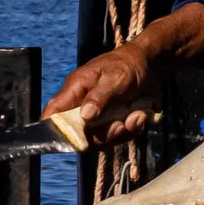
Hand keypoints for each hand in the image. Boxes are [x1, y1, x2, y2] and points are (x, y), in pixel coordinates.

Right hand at [43, 46, 157, 145]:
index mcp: (74, 90)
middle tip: (119, 126)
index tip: (73, 140)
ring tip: (135, 116)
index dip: (53, 129)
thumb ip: (99, 96)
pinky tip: (140, 115)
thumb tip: (84, 116)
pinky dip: (130, 129)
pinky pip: (117, 136)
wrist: (150, 64)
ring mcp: (98, 116)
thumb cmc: (127, 65)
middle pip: (78, 135)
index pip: (53, 113)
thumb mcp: (114, 78)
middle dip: (101, 135)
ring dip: (119, 132)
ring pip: (99, 138)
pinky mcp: (113, 122)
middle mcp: (82, 106)